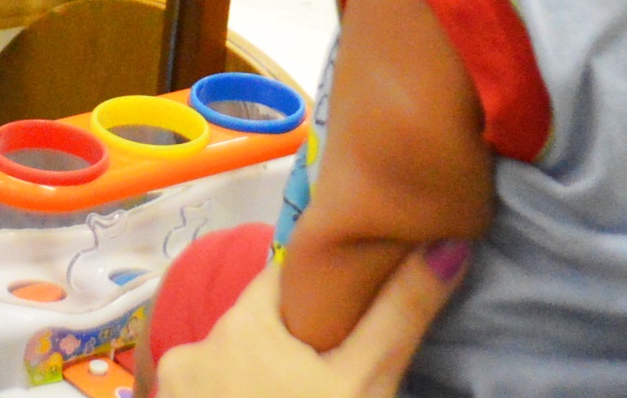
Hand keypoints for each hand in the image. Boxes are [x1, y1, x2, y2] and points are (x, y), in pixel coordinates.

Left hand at [155, 243, 465, 397]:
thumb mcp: (367, 382)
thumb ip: (402, 312)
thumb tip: (451, 244)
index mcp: (237, 324)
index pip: (284, 277)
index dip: (323, 287)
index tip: (354, 305)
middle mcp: (191, 351)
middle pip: (258, 325)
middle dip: (295, 341)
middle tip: (336, 370)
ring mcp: (175, 395)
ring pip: (236, 366)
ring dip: (267, 378)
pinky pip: (219, 397)